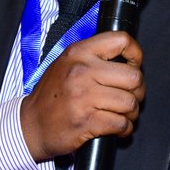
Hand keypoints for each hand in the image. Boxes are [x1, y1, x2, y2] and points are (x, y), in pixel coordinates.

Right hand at [20, 31, 144, 161]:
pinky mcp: (86, 122)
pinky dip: (125, 129)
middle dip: (138, 91)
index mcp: (79, 53)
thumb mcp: (67, 63)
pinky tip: (118, 128)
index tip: (133, 66)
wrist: (30, 124)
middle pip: (133, 76)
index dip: (135, 54)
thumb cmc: (52, 95)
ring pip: (130, 103)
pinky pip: (121, 124)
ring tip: (124, 115)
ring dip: (132, 113)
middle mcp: (81, 71)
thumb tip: (128, 61)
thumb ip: (94, 57)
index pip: (120, 40)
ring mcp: (83, 97)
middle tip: (131, 97)